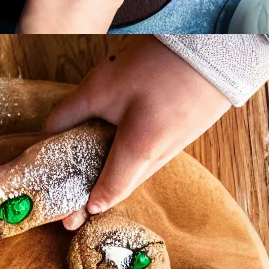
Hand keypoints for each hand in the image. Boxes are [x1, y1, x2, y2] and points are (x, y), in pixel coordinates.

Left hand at [0, 39, 231, 237]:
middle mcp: (159, 157)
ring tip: (92, 176)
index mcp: (137, 154)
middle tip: (70, 208)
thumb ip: (72, 112)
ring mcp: (177, 145)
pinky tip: (126, 140)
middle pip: (123, 186)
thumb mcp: (106, 85)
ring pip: (140, 169)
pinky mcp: (188, 130)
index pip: (106, 194)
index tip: (65, 217)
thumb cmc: (161, 66)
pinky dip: (135, 155)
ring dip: (115, 175)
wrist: (221, 50)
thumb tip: (47, 133)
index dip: (84, 208)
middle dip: (96, 197)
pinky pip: (154, 152)